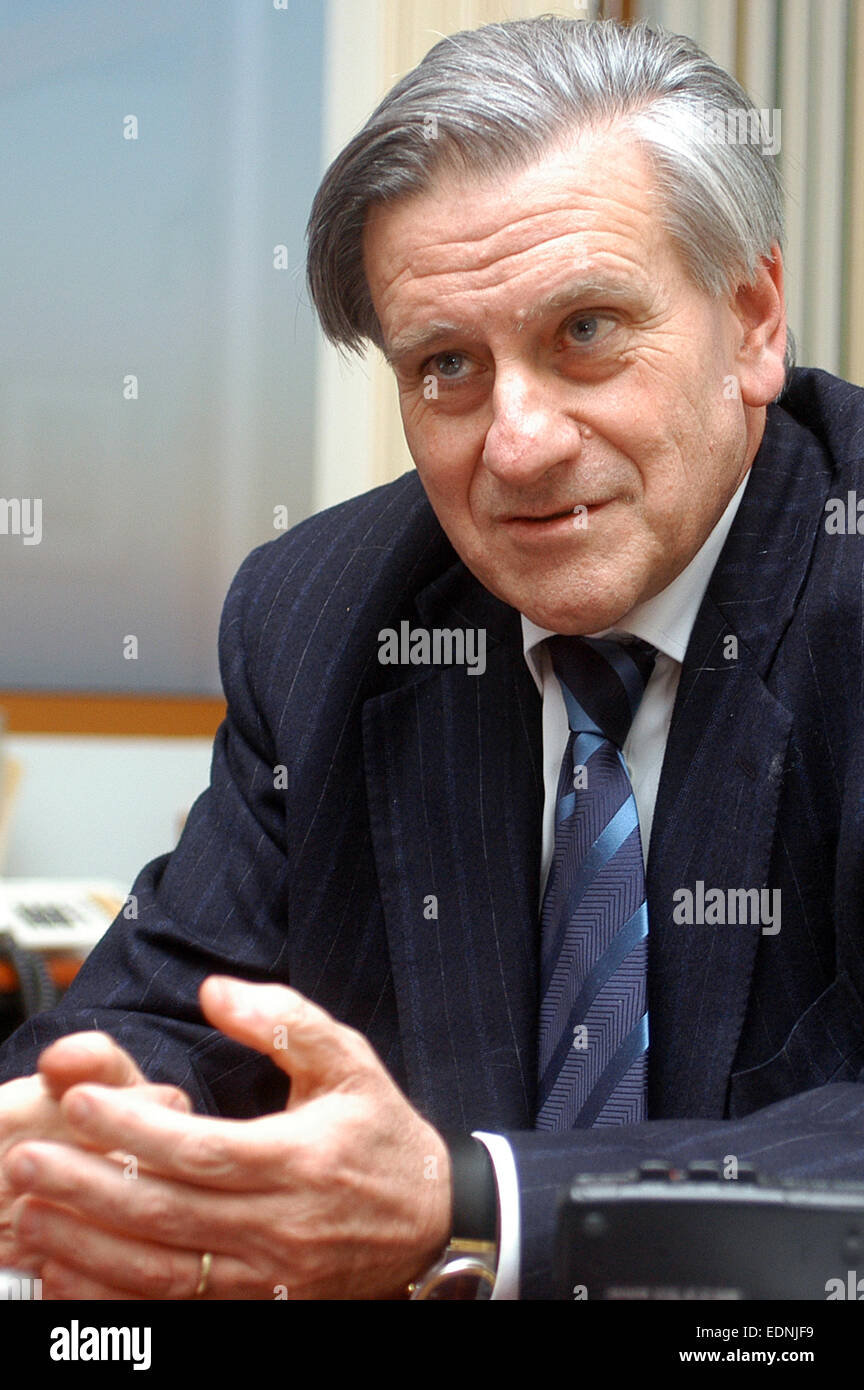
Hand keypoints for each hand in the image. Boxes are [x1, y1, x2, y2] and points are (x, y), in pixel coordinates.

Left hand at [3, 978, 452, 1298]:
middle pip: (168, 1215)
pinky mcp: (261, 1309)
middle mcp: (281, 1226)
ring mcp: (269, 1279)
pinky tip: (72, 1279)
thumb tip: (214, 991)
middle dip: (88, 1189)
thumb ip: (283, 1019)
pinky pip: (179, 1314)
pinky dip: (118, 1302)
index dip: (134, 1129)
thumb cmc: (383, 1134)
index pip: (201, 1149)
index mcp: (300, 1160)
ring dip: (89, 1251)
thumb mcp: (349, 1060)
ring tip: (34, 1219)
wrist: (432, 1222)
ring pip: (164, 1275)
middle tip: (28, 1165)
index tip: (79, 1103)